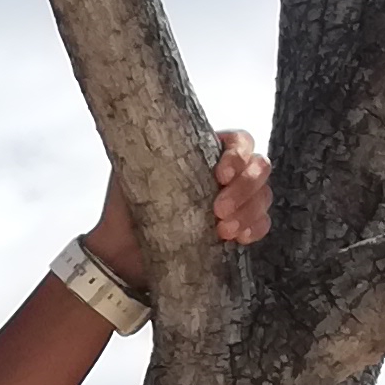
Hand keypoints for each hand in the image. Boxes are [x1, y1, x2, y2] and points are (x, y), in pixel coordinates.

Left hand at [82, 129, 272, 291]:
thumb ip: (148, 152)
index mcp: (206, 152)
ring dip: (250, 211)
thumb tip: (152, 132)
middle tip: (218, 210)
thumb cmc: (125, 207)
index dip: (238, 156)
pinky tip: (239, 238)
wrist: (120, 253)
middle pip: (259, 167)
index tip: (220, 177)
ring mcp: (236, 201)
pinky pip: (262, 223)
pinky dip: (256, 228)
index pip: (240, 142)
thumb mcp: (130, 172)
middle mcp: (226, 173)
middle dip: (245, 188)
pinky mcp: (237, 228)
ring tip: (223, 230)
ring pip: (263, 195)